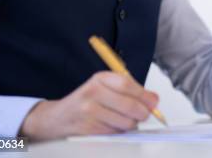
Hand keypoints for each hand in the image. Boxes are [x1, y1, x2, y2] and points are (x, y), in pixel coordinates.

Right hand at [19, 71, 158, 140]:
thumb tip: (154, 99)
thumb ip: (130, 90)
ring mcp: (88, 112)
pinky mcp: (88, 129)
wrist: (57, 117)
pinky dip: (119, 131)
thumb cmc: (87, 100)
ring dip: (131, 124)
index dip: (144, 95)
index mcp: (100, 79)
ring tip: (126, 119)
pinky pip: (114, 133)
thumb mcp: (105, 87)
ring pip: (124, 122)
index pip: (126, 85)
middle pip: (128, 105)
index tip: (154, 101)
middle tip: (145, 114)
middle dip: (142, 113)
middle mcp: (92, 93)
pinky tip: (114, 125)